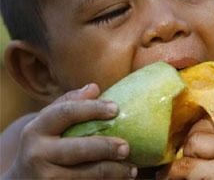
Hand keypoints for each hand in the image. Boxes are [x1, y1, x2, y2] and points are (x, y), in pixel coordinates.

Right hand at [2, 84, 136, 178]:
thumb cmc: (43, 144)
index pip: (66, 113)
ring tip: (131, 169)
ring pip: (85, 175)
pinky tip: (119, 179)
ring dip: (112, 172)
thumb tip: (94, 87)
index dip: (93, 109)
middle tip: (126, 147)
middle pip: (79, 149)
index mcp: (36, 129)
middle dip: (106, 148)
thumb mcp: (48, 123)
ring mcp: (44, 178)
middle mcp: (37, 153)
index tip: (116, 108)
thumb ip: (69, 104)